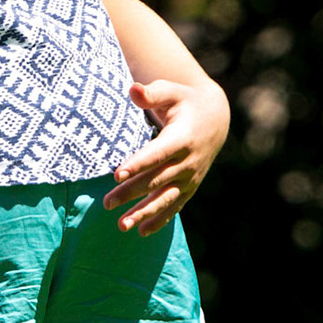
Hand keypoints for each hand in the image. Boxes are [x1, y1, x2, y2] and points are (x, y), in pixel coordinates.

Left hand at [104, 79, 230, 234]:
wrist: (215, 118)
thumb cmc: (184, 101)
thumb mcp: (171, 91)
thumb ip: (152, 93)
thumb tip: (133, 90)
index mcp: (182, 138)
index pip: (157, 154)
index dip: (138, 164)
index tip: (117, 175)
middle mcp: (188, 162)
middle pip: (156, 180)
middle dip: (131, 193)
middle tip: (107, 203)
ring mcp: (190, 177)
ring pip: (165, 199)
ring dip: (144, 213)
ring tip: (122, 226)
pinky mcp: (189, 187)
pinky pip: (174, 206)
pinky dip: (159, 220)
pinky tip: (141, 231)